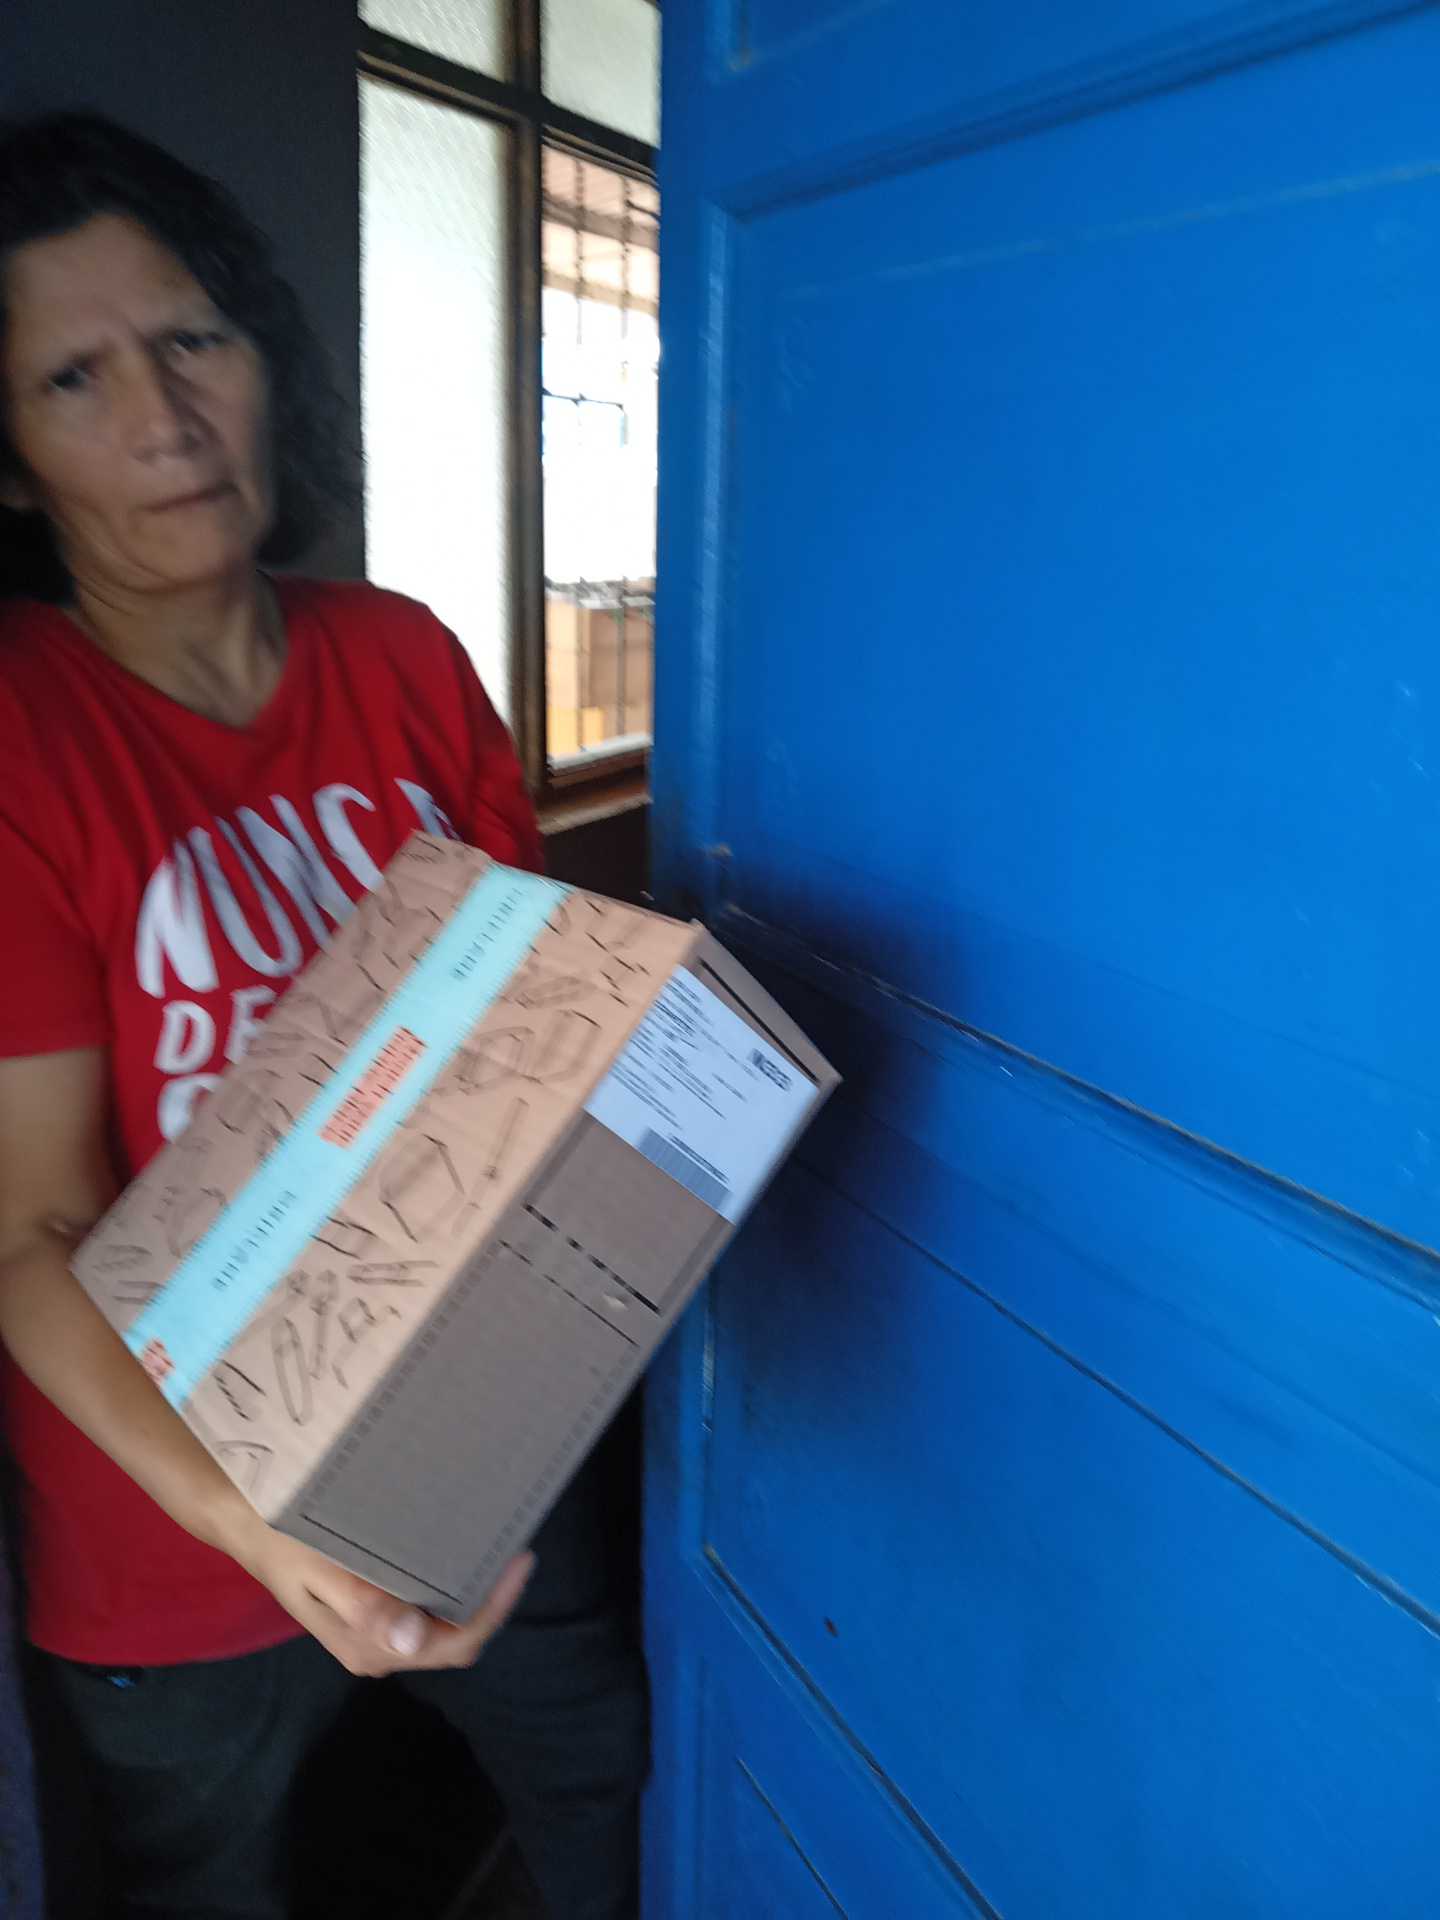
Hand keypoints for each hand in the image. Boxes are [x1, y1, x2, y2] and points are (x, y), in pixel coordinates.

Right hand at [231, 1510, 534, 1676]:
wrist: (243, 1521)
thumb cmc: (282, 1540)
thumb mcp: (319, 1568)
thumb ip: (363, 1606)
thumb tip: (412, 1639)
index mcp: (368, 1646)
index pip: (451, 1644)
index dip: (493, 1609)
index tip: (519, 1561)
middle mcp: (377, 1647)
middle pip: (453, 1638)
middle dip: (489, 1599)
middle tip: (515, 1544)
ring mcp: (376, 1631)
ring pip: (442, 1622)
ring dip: (472, 1589)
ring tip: (497, 1541)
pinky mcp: (374, 1609)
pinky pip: (425, 1604)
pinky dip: (449, 1581)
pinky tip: (461, 1546)